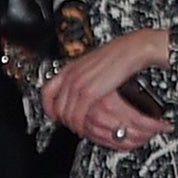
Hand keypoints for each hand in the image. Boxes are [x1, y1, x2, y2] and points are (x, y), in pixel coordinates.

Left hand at [42, 29, 170, 148]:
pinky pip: (77, 116)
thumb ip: (80, 75)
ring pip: (66, 114)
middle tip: (71, 125)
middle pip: (56, 107)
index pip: (46, 92)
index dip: (48, 107)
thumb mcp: (91, 63)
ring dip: (72, 124)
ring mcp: (78, 85)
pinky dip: (80, 125)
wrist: (131, 49)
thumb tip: (76, 87)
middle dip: (63, 120)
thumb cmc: (116, 55)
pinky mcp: (89, 93)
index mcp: (69, 68)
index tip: (54, 115)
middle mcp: (70, 77)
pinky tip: (85, 128)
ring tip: (80, 128)